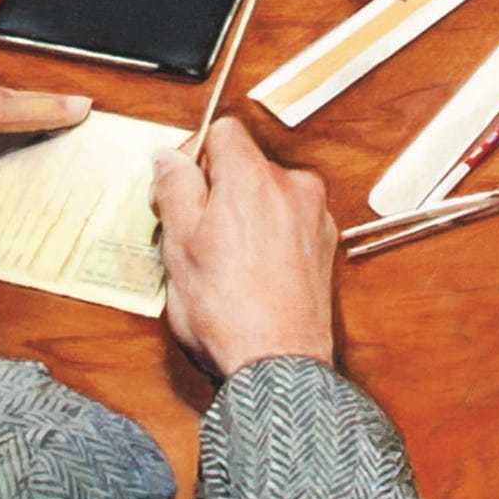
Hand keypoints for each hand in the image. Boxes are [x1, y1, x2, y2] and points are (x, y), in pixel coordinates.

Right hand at [150, 116, 337, 377]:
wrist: (278, 367)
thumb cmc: (225, 310)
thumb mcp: (179, 245)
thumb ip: (175, 188)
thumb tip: (172, 159)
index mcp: (252, 177)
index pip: (223, 131)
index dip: (195, 155)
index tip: (179, 187)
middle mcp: (292, 186)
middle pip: (246, 164)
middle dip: (218, 189)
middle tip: (193, 232)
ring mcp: (315, 216)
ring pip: (268, 194)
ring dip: (245, 213)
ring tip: (224, 261)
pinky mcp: (326, 246)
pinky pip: (289, 221)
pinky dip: (270, 235)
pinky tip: (253, 272)